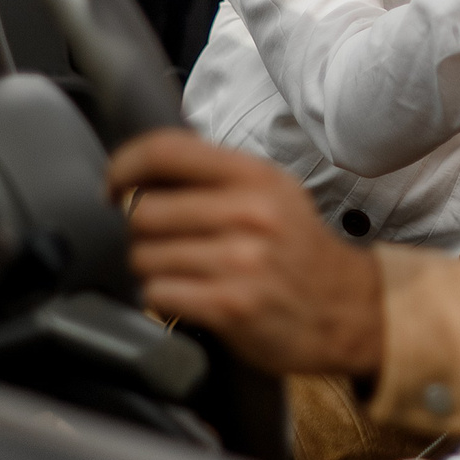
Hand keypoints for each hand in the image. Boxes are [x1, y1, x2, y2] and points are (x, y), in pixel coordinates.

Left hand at [109, 129, 383, 376]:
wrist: (346, 308)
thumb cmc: (297, 250)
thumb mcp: (271, 193)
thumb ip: (214, 176)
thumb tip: (140, 173)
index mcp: (254, 176)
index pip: (165, 151)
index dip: (124, 166)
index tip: (114, 185)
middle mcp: (248, 212)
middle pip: (144, 211)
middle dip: (139, 231)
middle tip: (158, 241)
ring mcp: (239, 261)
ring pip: (145, 256)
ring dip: (151, 268)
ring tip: (181, 271)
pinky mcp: (229, 306)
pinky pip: (158, 295)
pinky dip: (162, 299)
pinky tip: (187, 297)